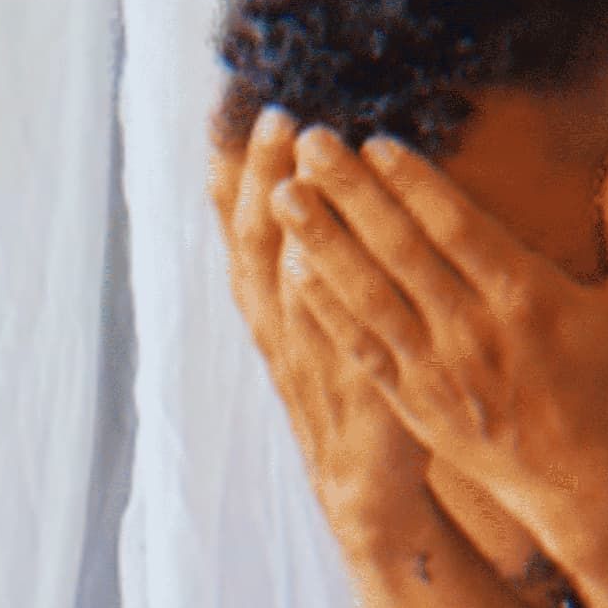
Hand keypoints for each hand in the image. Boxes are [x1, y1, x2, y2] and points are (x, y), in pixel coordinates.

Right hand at [210, 108, 431, 553]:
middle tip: (276, 117)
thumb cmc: (350, 394)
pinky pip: (330, 341)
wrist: (365, 493)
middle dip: (263, 178)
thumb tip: (303, 188)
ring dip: (288, 225)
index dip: (242, 172)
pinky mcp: (358, 393)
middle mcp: (282, 332)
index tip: (243, 114)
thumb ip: (311, 263)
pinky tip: (308, 262)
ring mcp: (313, 364)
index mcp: (275, 313)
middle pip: (261, 246)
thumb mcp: (319, 326)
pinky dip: (315, 303)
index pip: (249, 230)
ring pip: (287, 286)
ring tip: (297, 167)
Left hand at [272, 129, 607, 578]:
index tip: (374, 140)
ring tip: (282, 193)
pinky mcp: (410, 400)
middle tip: (309, 141)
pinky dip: (323, 308)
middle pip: (400, 251)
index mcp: (527, 298)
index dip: (413, 183)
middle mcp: (473, 331)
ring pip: (367, 296)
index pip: (458, 228)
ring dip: (321, 241)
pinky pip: (358, 347)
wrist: (581, 479)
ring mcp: (435, 369)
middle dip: (350, 193)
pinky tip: (290, 268)